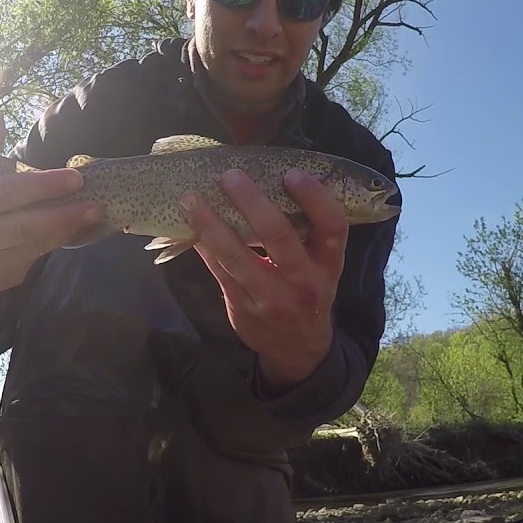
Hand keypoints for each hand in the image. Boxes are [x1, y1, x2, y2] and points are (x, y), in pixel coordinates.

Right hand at [0, 100, 101, 294]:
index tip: (75, 177)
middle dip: (61, 212)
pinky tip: (76, 228)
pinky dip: (57, 242)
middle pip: (21, 223)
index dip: (41, 185)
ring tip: (92, 213)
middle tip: (93, 201)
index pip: (5, 192)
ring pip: (32, 244)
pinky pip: (34, 258)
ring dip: (65, 228)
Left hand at [180, 167, 348, 388]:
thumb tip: (269, 180)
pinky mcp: (243, 308)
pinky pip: (219, 271)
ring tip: (192, 198)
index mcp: (328, 265)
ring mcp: (272, 299)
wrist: (297, 348)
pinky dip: (204, 246)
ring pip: (238, 257)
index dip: (315, 198)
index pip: (332, 227)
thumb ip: (306, 232)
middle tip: (231, 176)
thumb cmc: (308, 291)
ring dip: (212, 224)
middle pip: (280, 237)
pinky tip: (190, 226)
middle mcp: (304, 283)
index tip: (292, 174)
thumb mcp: (321, 266)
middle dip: (253, 203)